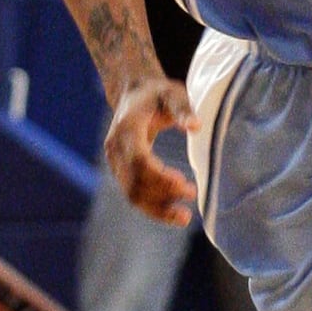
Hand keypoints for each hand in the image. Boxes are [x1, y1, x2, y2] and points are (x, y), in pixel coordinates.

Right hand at [104, 76, 199, 225]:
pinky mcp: (120, 169)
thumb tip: (196, 126)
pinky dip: (151, 205)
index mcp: (127, 129)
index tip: (185, 185)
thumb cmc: (157, 93)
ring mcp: (115, 161)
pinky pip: (132, 193)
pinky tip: (172, 211)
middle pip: (134, 183)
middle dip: (162, 197)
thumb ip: (183, 108)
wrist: (133, 93)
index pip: (140, 161)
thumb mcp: (173, 93)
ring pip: (131, 194)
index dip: (160, 177)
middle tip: (192, 196)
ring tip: (184, 217)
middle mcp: (115, 148)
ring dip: (156, 208)